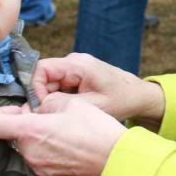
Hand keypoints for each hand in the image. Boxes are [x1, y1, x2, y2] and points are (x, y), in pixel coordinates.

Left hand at [0, 94, 127, 175]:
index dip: (2, 113)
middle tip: (48, 116)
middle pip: (13, 136)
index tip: (19, 109)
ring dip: (37, 138)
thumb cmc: (95, 129)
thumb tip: (38, 109)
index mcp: (30, 131)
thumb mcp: (70, 103)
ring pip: (27, 148)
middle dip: (25, 124)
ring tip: (61, 131)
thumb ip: (46, 102)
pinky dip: (47, 151)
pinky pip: (40, 160)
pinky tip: (67, 146)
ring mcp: (39, 168)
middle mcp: (30, 153)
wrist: (116, 160)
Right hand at [31, 53, 165, 125]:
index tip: (42, 108)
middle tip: (53, 114)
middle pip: (44, 76)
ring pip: (51, 82)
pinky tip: (72, 107)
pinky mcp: (79, 74)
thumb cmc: (121, 100)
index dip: (36, 89)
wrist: (139, 95)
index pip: (41, 69)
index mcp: (77, 64)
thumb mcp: (92, 106)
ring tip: (66, 111)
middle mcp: (74, 61)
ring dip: (53, 98)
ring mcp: (76, 66)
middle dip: (45, 96)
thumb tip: (38, 106)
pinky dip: (61, 97)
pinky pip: (60, 84)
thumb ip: (63, 104)